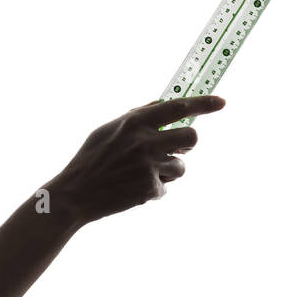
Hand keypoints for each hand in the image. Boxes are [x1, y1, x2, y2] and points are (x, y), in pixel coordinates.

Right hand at [42, 95, 225, 224]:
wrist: (74, 195)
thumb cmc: (90, 160)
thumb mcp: (108, 130)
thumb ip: (136, 116)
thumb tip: (164, 104)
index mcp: (134, 122)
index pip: (178, 107)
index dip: (204, 104)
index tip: (222, 102)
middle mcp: (145, 141)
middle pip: (191, 139)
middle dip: (188, 147)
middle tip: (176, 151)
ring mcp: (148, 166)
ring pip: (180, 167)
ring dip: (167, 172)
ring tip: (140, 176)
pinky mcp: (149, 188)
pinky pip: (165, 187)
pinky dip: (152, 190)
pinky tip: (131, 190)